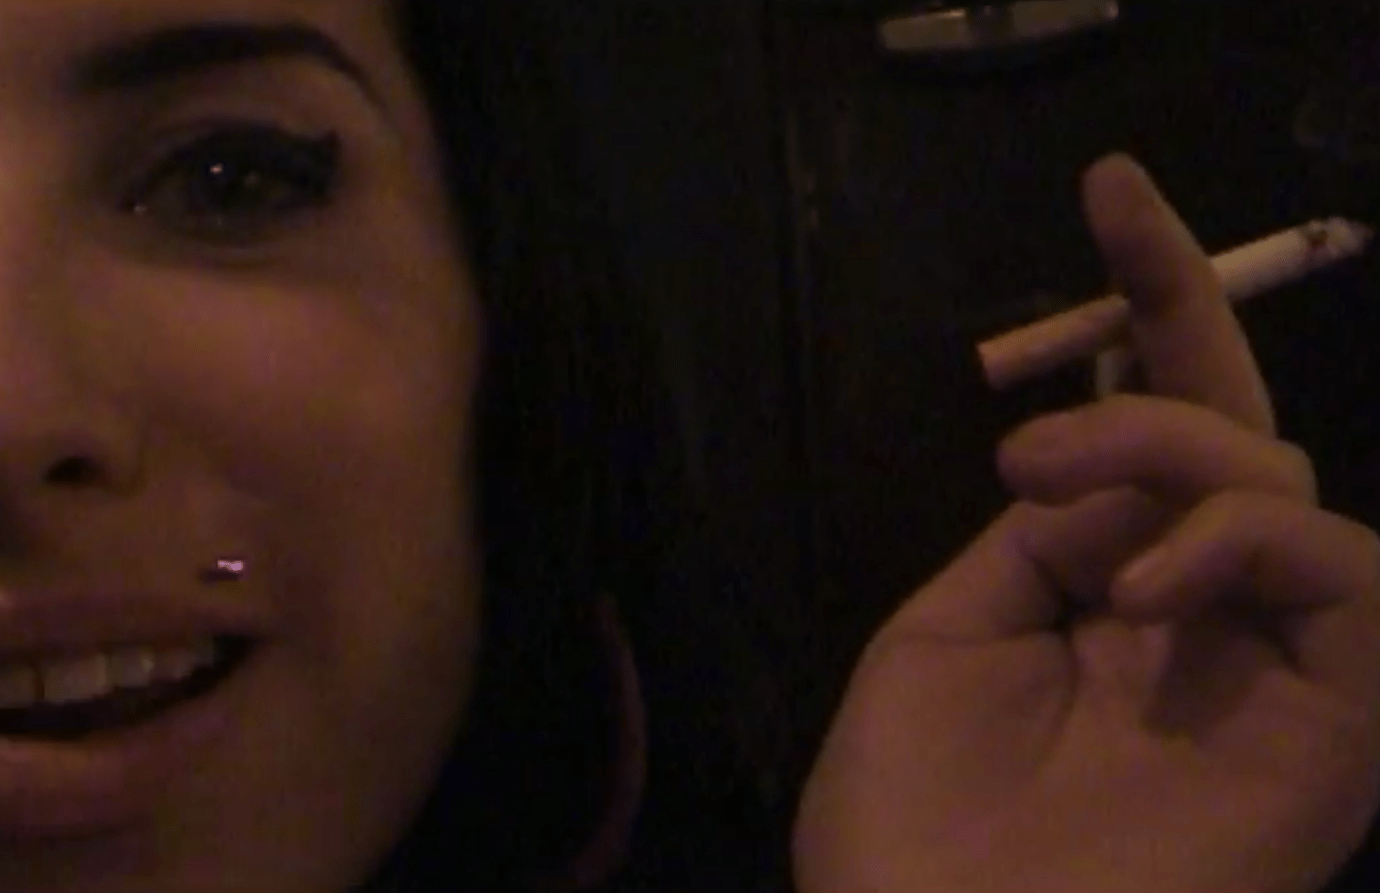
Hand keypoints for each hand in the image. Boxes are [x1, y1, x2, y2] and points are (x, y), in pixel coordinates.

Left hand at [793, 155, 1379, 892]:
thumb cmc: (910, 825)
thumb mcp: (945, 640)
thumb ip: (1038, 543)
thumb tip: (1100, 468)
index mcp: (1105, 600)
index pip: (1148, 444)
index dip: (1142, 316)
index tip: (1109, 190)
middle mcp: (1201, 622)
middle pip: (1237, 432)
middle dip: (1181, 302)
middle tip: (1110, 207)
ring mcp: (1274, 669)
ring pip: (1287, 480)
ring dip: (1173, 443)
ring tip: (1049, 486)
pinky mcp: (1342, 724)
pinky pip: (1347, 575)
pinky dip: (1240, 542)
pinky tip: (1135, 591)